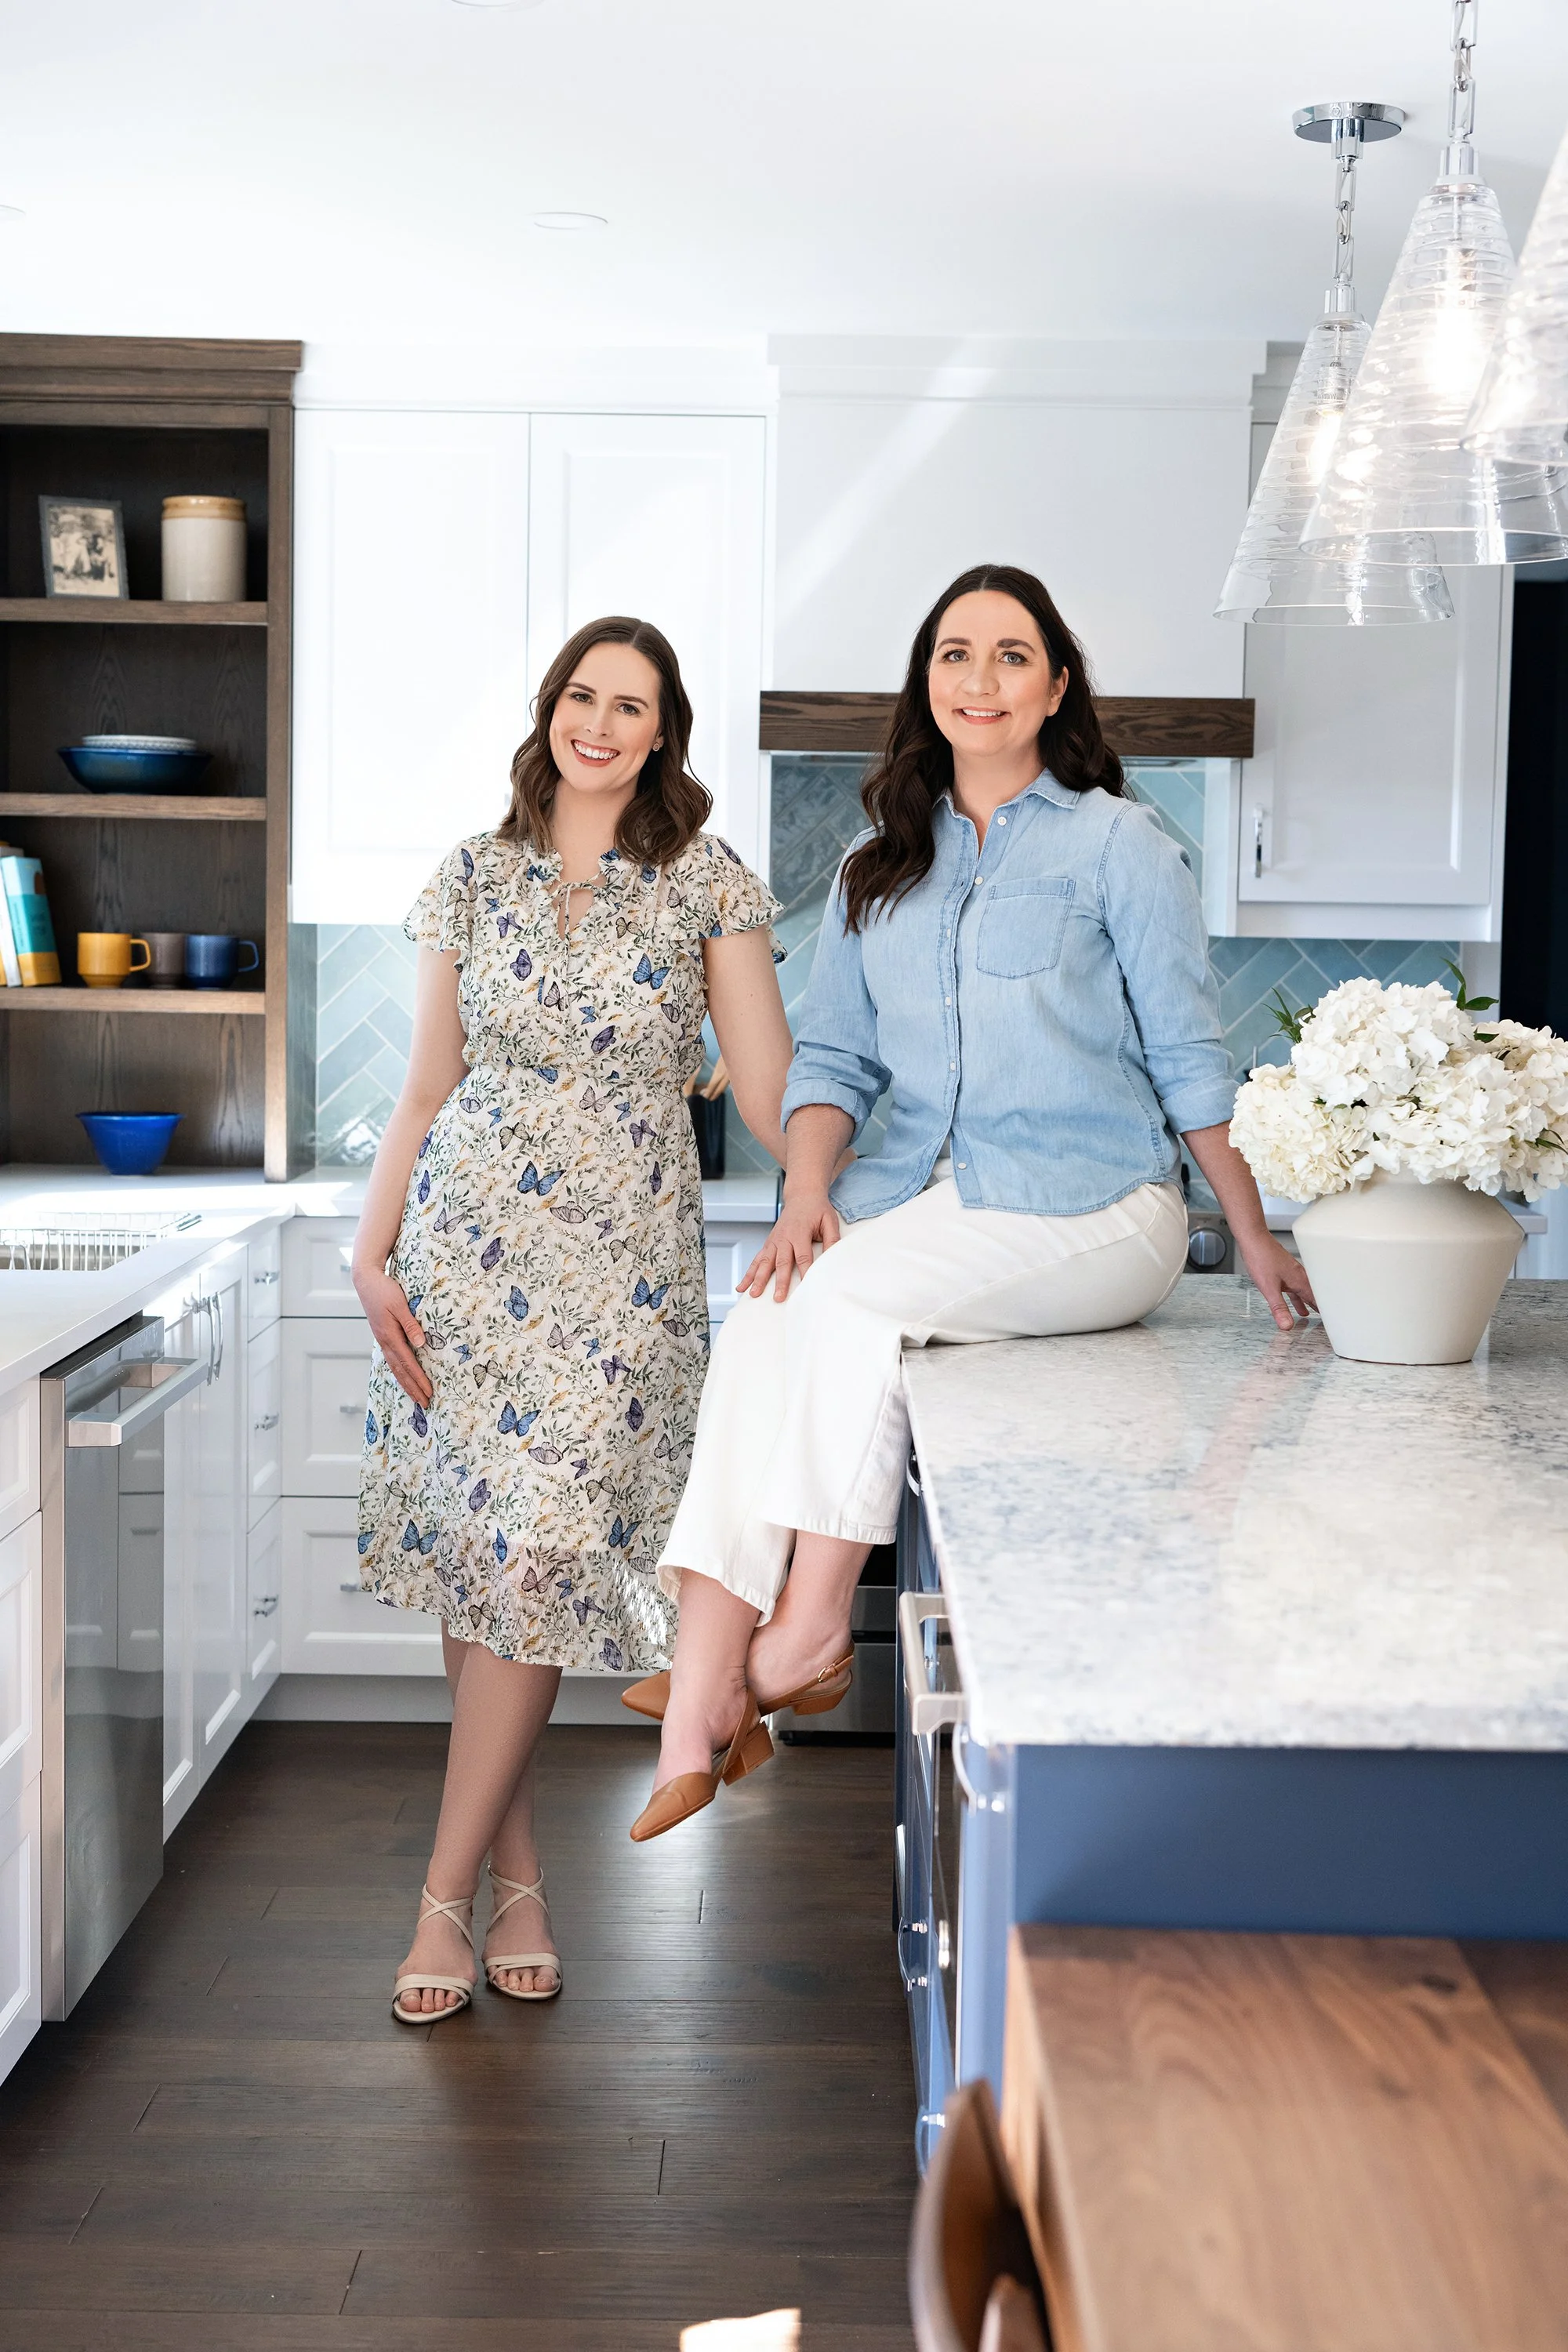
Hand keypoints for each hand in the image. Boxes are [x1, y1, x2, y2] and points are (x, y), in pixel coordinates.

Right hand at [353, 1264, 431, 1405]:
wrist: (366, 1281)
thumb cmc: (384, 1290)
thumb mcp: (399, 1305)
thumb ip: (410, 1324)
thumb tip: (420, 1343)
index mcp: (390, 1336)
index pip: (407, 1363)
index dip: (418, 1379)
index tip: (428, 1392)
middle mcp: (385, 1341)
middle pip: (400, 1371)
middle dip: (413, 1388)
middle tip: (425, 1403)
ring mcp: (382, 1340)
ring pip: (395, 1367)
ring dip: (406, 1383)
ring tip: (416, 1396)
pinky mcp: (383, 1335)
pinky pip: (392, 1359)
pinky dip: (399, 1372)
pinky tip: (403, 1376)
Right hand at [739, 1191, 840, 1302]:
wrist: (802, 1195)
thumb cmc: (817, 1209)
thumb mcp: (829, 1221)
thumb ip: (832, 1239)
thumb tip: (834, 1258)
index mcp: (800, 1232)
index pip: (803, 1256)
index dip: (804, 1272)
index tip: (805, 1287)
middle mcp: (784, 1237)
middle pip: (781, 1262)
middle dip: (779, 1281)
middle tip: (778, 1297)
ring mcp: (774, 1241)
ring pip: (765, 1262)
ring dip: (758, 1279)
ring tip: (753, 1294)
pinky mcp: (768, 1244)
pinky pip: (757, 1260)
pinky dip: (749, 1273)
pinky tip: (742, 1286)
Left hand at [1236, 1228, 1315, 1332]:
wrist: (1253, 1238)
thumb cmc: (1261, 1258)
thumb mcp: (1269, 1288)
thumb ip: (1278, 1307)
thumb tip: (1286, 1325)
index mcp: (1300, 1281)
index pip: (1317, 1300)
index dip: (1324, 1312)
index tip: (1331, 1322)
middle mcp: (1299, 1276)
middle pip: (1313, 1295)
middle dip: (1318, 1308)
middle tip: (1325, 1319)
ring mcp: (1292, 1272)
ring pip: (1303, 1291)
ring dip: (1306, 1302)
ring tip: (1308, 1314)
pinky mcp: (1284, 1270)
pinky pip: (1294, 1286)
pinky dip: (1295, 1296)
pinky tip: (1292, 1299)